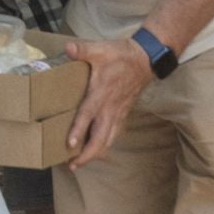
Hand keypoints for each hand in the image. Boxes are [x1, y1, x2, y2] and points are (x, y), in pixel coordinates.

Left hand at [61, 37, 155, 168]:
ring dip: (96, 153)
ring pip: (109, 139)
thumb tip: (68, 48)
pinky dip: (105, 144)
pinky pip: (114, 134)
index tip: (70, 145)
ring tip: (81, 162)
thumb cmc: (121, 55)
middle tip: (73, 165)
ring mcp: (118, 113)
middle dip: (88, 154)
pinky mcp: (122, 113)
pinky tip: (97, 148)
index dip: (79, 130)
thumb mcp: (100, 49)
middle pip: (100, 138)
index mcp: (100, 93)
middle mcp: (109, 108)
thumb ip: (82, 50)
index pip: (88, 115)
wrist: (145, 60)